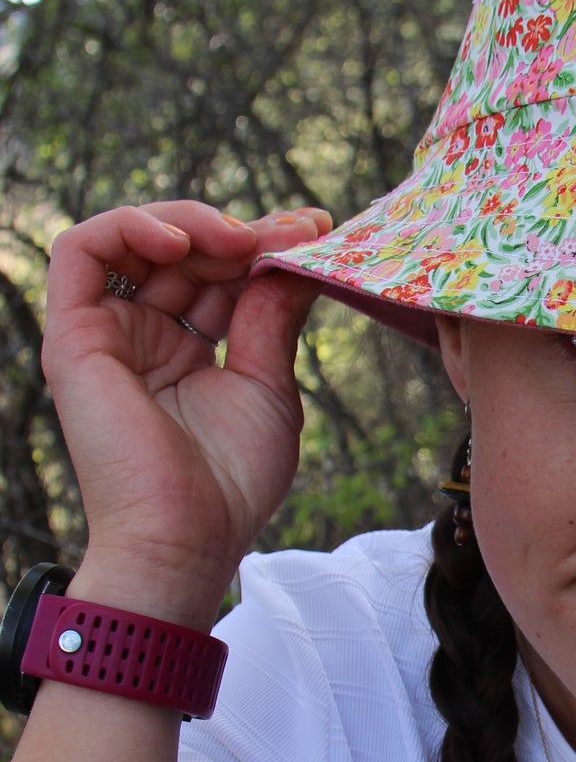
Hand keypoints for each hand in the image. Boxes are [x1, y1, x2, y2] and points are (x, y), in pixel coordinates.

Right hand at [42, 200, 328, 620]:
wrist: (185, 537)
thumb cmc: (229, 482)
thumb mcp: (268, 384)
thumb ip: (272, 315)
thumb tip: (297, 252)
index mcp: (186, 351)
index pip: (221, 275)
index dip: (264, 246)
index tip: (316, 230)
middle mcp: (142, 336)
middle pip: (186, 253)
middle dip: (242, 232)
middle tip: (294, 232)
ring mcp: (106, 333)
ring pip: (134, 239)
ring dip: (191, 223)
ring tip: (239, 239)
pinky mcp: (73, 335)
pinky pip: (80, 250)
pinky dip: (128, 227)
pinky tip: (181, 242)